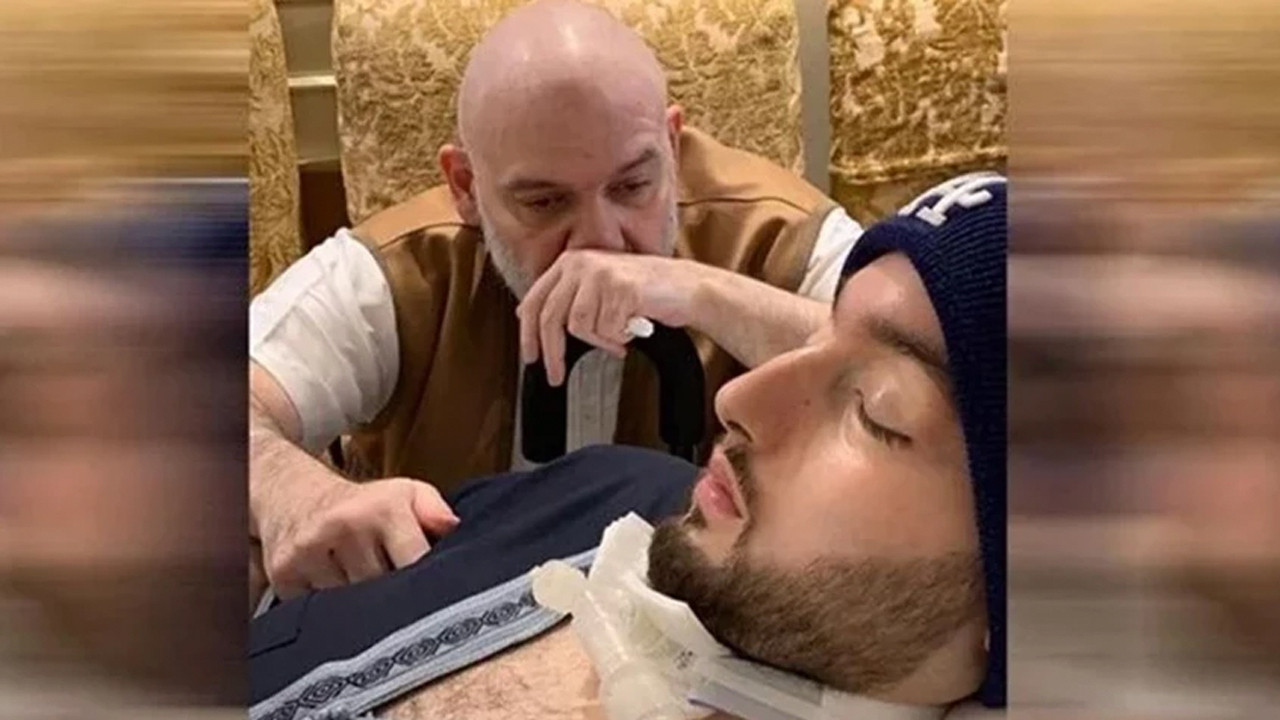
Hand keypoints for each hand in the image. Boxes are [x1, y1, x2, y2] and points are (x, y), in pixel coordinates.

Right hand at [259, 476, 459, 599]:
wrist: (294, 494)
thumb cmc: (362, 503)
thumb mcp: (405, 494)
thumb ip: (434, 509)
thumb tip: (455, 527)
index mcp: (381, 507)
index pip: (414, 562)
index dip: (423, 582)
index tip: (427, 592)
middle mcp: (344, 525)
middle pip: (382, 590)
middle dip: (391, 594)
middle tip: (392, 589)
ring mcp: (309, 550)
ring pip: (349, 605)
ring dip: (359, 604)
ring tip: (360, 584)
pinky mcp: (284, 572)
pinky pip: (317, 609)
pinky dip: (327, 608)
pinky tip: (332, 587)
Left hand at [516, 250, 703, 385]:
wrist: (689, 288)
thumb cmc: (646, 292)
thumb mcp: (598, 288)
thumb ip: (568, 298)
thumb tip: (528, 317)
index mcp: (572, 261)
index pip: (535, 300)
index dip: (528, 334)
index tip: (530, 356)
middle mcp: (582, 263)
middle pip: (551, 318)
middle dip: (552, 353)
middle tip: (555, 375)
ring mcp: (602, 274)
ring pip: (580, 327)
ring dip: (601, 341)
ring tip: (618, 338)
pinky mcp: (622, 289)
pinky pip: (607, 330)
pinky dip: (619, 339)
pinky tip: (633, 330)